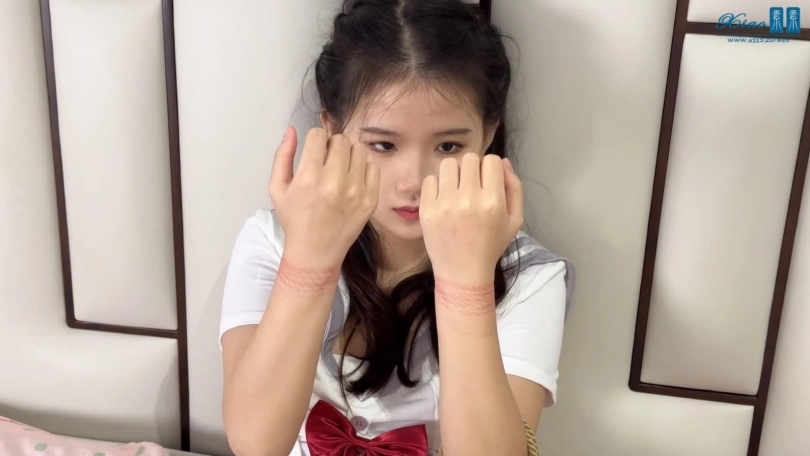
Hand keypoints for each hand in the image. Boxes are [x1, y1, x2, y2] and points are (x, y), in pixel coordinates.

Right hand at [269, 126, 379, 268]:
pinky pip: (373, 167)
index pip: (319, 135)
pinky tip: (352, 180)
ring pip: (359, 149)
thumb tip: (292, 130)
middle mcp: (334, 183)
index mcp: (309, 177)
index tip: (314, 151)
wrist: (316, 252)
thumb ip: (283, 155)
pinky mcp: (370, 200)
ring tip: (340, 168)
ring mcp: (356, 192)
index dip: (315, 139)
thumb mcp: (278, 188)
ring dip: (349, 154)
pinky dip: (363, 169)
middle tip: (327, 159)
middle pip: (341, 139)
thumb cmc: (295, 219)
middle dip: (332, 144)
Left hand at [419, 153, 522, 284]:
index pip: (492, 161)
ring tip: (456, 190)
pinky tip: (444, 199)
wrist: (463, 273)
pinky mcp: (427, 209)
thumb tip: (504, 162)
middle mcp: (468, 199)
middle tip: (472, 186)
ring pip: (448, 164)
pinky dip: (438, 185)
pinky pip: (430, 179)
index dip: (491, 169)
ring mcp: (445, 204)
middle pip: (470, 159)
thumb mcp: (515, 220)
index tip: (488, 182)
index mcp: (493, 202)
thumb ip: (514, 188)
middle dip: (473, 169)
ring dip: (454, 173)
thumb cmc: (491, 246)